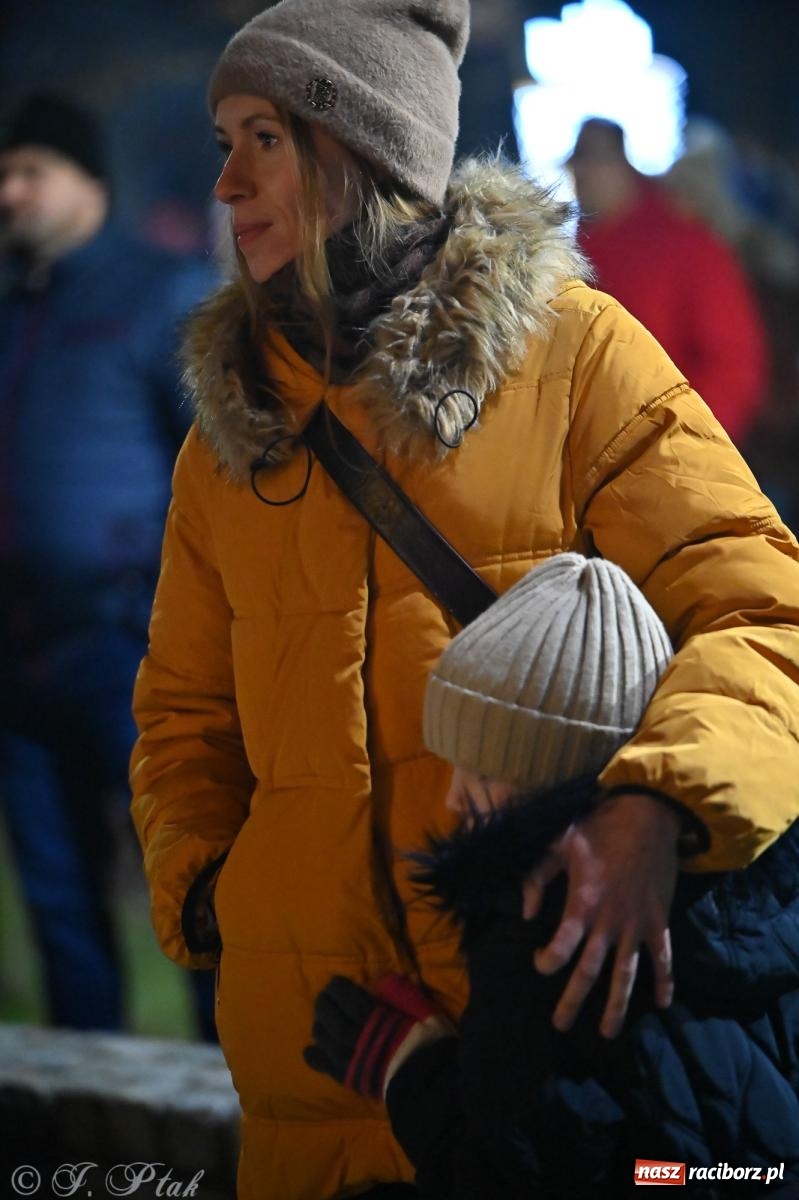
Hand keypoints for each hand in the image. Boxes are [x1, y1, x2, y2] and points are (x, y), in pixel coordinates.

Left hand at [304, 974, 450, 1098]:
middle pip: (334, 1021)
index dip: (339, 990)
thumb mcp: (423, 1011)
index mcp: (377, 1020)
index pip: (350, 1000)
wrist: (431, 1084)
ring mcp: (353, 1062)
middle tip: (322, 997)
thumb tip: (386, 979)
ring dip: (320, 1028)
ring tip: (319, 1020)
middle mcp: (360, 1039)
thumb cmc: (430, 1043)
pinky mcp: (353, 1081)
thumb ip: (403, 994)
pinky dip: (317, 1060)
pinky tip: (309, 1052)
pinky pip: (329, 1068)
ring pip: (328, 1043)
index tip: (334, 982)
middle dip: (325, 1006)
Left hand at [522, 791, 680, 1038]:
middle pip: (589, 971)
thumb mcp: (558, 844)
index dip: (547, 961)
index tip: (539, 965)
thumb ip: (536, 877)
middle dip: (573, 1001)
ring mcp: (636, 924)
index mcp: (582, 902)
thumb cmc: (599, 828)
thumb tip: (525, 913)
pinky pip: (663, 957)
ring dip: (616, 1005)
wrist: (648, 815)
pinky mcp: (658, 921)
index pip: (561, 946)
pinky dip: (665, 980)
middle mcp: (609, 921)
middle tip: (559, 1026)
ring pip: (625, 974)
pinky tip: (664, 1003)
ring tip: (607, 1032)